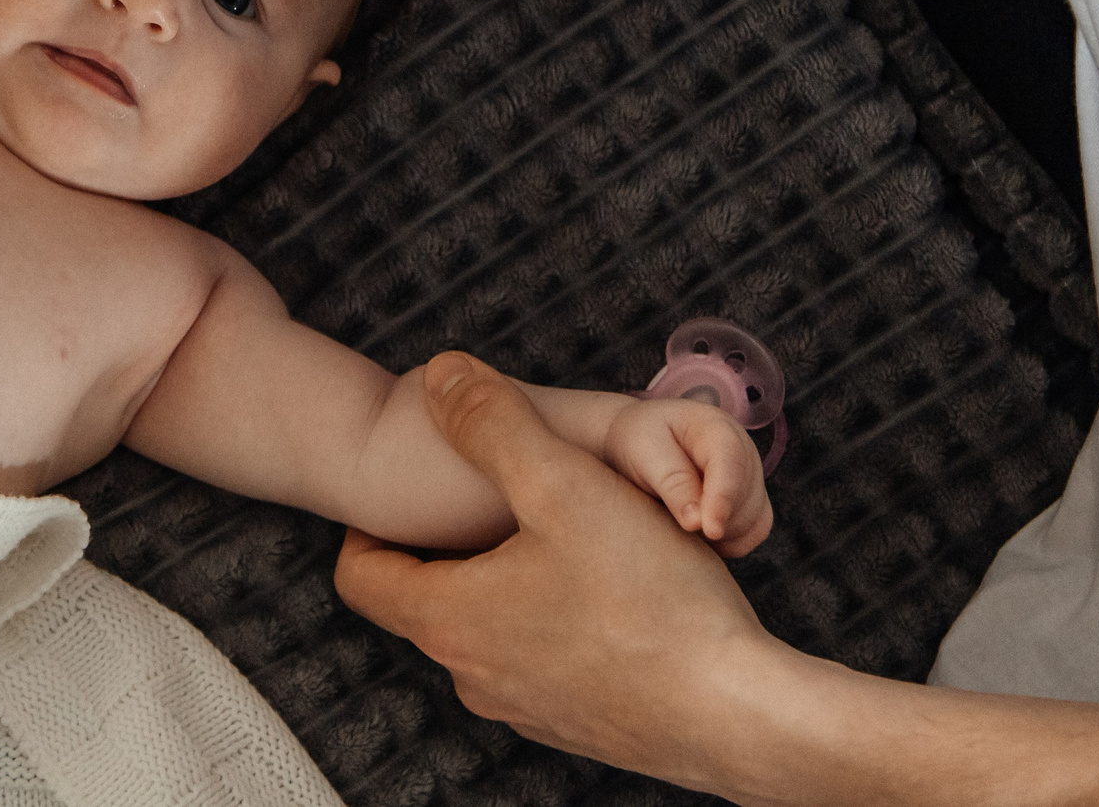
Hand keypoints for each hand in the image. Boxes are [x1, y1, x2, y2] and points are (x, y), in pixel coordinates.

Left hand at [335, 352, 784, 787]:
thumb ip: (493, 423)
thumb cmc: (648, 603)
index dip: (369, 529)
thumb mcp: (562, 485)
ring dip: (511, 582)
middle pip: (428, 601)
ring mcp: (529, 709)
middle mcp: (476, 675)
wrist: (737, 714)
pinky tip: (611, 589)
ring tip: (558, 534)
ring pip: (492, 631)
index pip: (360, 577)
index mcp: (449, 619)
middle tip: (492, 498)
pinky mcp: (582, 726)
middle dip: (451, 546)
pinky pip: (547, 662)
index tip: (403, 495)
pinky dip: (559, 621)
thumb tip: (441, 373)